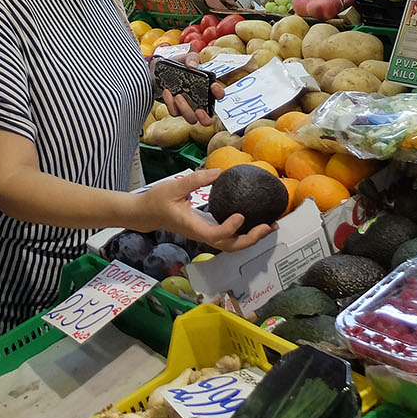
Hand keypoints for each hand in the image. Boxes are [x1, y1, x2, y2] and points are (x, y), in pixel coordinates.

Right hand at [137, 169, 274, 252]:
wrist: (146, 214)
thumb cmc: (157, 201)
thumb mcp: (174, 186)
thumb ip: (197, 179)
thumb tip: (219, 171)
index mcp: (192, 226)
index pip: (214, 235)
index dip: (229, 229)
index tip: (241, 216)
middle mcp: (201, 234)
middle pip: (228, 246)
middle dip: (251, 239)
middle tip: (268, 226)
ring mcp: (205, 233)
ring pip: (230, 244)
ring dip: (251, 238)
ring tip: (269, 226)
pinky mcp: (207, 229)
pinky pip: (228, 237)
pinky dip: (244, 233)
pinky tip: (255, 222)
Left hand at [159, 52, 225, 125]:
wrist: (158, 71)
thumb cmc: (177, 65)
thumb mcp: (185, 58)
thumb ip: (191, 58)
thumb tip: (192, 66)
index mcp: (206, 89)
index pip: (218, 95)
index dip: (219, 93)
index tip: (213, 85)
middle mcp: (200, 102)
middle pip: (208, 119)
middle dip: (205, 118)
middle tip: (199, 110)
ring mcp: (188, 108)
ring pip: (191, 119)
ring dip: (185, 109)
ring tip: (178, 96)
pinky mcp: (175, 110)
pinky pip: (174, 112)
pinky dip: (170, 104)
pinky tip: (167, 92)